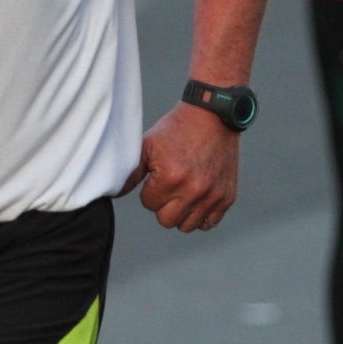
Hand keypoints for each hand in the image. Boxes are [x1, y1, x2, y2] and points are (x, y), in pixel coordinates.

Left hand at [119, 103, 237, 232]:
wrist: (213, 117)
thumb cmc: (177, 130)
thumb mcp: (148, 145)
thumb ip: (131, 173)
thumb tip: (115, 192)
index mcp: (170, 178)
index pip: (149, 204)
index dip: (149, 191)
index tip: (156, 177)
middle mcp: (193, 190)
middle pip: (167, 221)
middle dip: (162, 206)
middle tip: (167, 188)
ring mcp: (212, 195)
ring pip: (188, 226)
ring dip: (181, 213)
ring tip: (182, 194)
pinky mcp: (227, 197)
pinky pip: (210, 222)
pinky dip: (202, 214)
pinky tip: (197, 198)